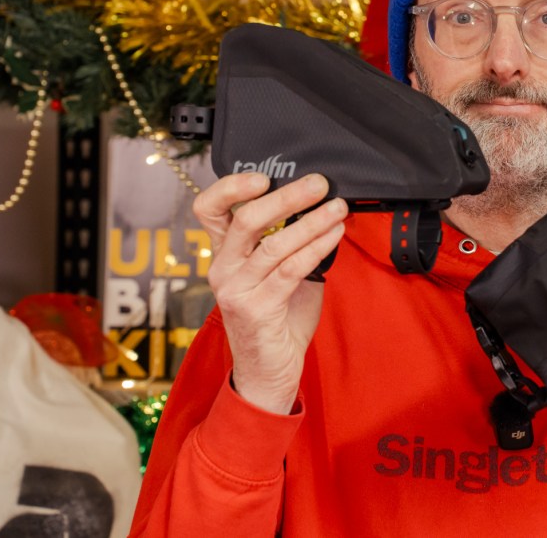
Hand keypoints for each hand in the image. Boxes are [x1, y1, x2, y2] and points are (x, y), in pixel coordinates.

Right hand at [193, 172, 347, 413]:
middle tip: (319, 184)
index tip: (263, 176)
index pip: (208, 209)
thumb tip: (323, 208)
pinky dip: (316, 247)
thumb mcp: (281, 272)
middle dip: (287, 197)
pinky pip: (290, 270)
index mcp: (224, 254)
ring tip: (338, 208)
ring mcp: (235, 290)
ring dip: (311, 221)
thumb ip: (291, 242)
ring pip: (273, 244)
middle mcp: (223, 269)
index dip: (230, 187)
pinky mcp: (256, 309)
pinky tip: (334, 235)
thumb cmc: (279, 318)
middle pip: (246, 219)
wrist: (271, 371)